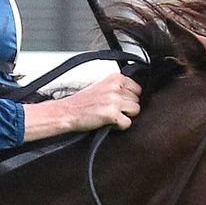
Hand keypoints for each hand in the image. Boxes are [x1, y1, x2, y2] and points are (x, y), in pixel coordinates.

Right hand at [22, 73, 141, 141]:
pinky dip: (120, 126)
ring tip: (112, 116)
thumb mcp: (101, 86)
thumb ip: (118, 87)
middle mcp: (116, 87)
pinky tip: (109, 122)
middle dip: (128, 107)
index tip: (121, 102)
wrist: (67, 111)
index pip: (137, 88)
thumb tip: (135, 95)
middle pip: (137, 100)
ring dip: (126, 116)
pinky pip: (128, 123)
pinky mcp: (112, 115)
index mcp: (114, 78)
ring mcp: (114, 101)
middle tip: (113, 110)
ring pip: (135, 111)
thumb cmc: (82, 102)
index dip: (130, 97)